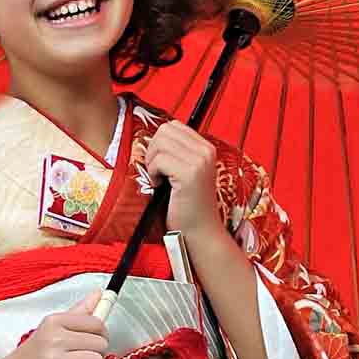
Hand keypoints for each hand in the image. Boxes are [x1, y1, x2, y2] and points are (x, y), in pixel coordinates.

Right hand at [0, 291, 112, 358]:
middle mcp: (53, 336)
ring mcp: (51, 358)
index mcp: (54, 321)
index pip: (97, 324)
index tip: (86, 346)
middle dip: (94, 357)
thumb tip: (98, 293)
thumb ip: (77, 313)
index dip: (98, 338)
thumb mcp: (50, 331)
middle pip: (100, 344)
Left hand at [143, 119, 222, 243]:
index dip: (159, 143)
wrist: (199, 232)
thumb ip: (176, 154)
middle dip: (153, 150)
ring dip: (152, 162)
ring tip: (159, 179)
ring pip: (161, 142)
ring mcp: (200, 161)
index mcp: (206, 147)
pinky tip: (160, 186)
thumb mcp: (184, 173)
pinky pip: (160, 160)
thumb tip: (154, 139)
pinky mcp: (190, 173)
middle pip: (165, 130)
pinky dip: (154, 173)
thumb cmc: (187, 206)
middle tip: (156, 171)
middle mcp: (206, 150)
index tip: (160, 164)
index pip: (174, 126)